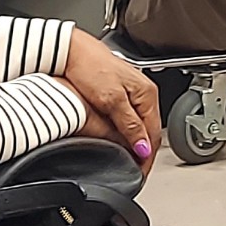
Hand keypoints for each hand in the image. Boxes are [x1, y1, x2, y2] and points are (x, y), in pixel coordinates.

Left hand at [63, 29, 160, 173]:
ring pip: (139, 126)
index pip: (154, 134)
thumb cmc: (90, 67)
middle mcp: (143, 93)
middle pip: (149, 131)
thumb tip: (143, 147)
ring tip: (127, 161)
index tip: (139, 174)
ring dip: (135, 144)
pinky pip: (129, 120)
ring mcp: (131, 93)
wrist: (72, 51)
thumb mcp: (111, 100)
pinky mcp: (119, 93)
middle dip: (143, 153)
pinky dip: (126, 134)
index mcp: (147, 94)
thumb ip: (129, 125)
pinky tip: (118, 141)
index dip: (147, 157)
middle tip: (134, 173)